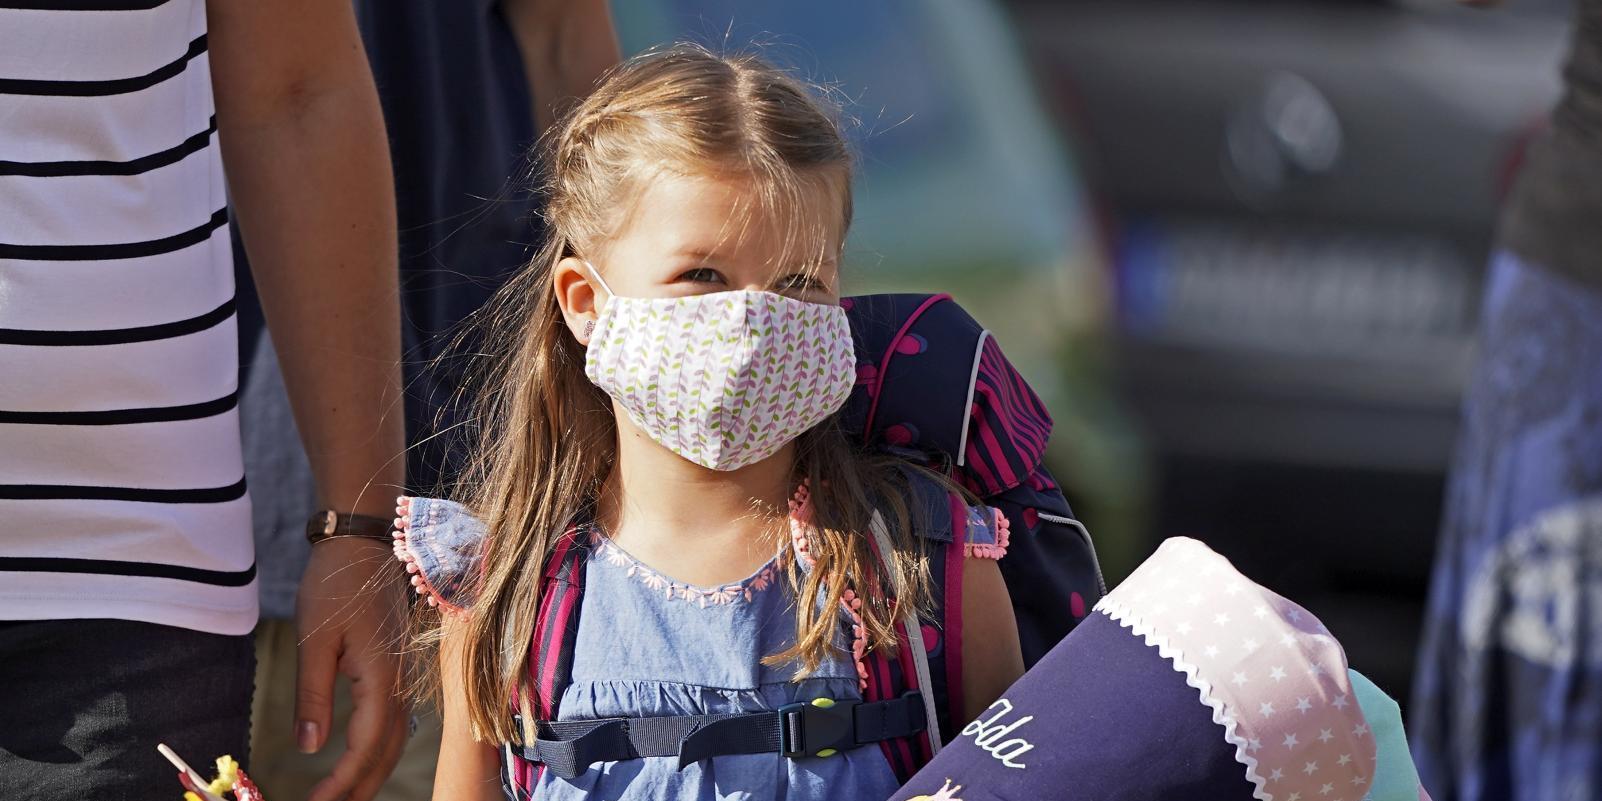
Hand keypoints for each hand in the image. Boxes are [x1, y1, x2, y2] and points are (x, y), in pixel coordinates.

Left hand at [295, 535, 409, 800]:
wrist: (365, 542)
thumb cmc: (335, 585)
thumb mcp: (314, 640)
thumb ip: (314, 697)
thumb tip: (310, 748)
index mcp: (381, 680)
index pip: (365, 749)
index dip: (341, 782)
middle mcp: (400, 684)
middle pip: (387, 752)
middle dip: (359, 787)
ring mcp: (403, 675)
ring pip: (395, 739)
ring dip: (370, 771)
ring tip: (341, 793)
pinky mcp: (398, 667)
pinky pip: (394, 721)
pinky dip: (377, 748)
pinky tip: (357, 754)